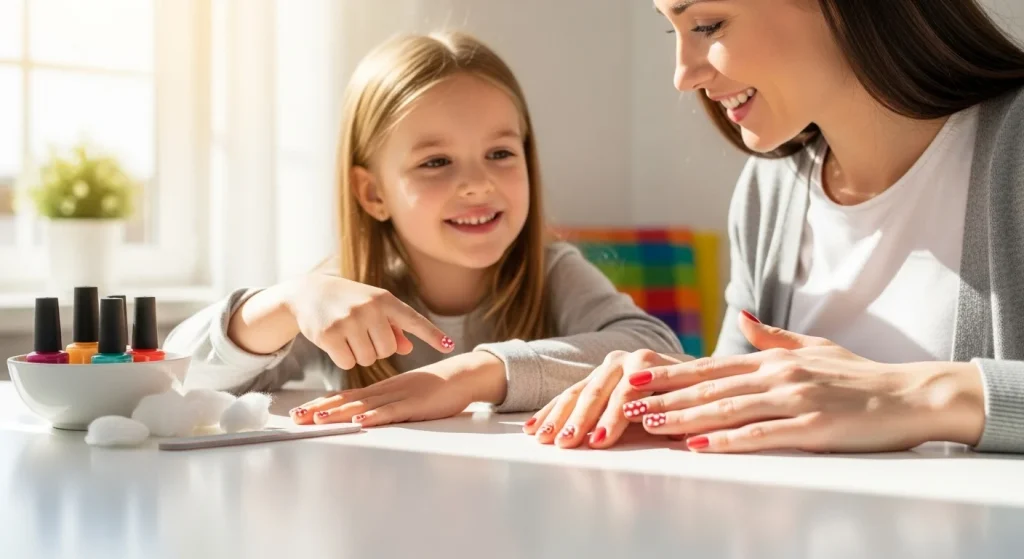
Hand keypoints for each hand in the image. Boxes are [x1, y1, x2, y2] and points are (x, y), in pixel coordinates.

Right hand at [285, 274, 453, 369]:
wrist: (308, 292)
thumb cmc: (348, 301)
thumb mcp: (373, 306)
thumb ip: (393, 327)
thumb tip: (408, 348)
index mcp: (385, 300)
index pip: (413, 320)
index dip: (432, 335)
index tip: (449, 346)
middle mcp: (369, 308)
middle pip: (388, 350)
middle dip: (377, 349)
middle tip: (363, 335)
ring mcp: (349, 321)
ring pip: (368, 359)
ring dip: (359, 355)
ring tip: (349, 336)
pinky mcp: (330, 334)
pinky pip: (348, 363)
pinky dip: (344, 359)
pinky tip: (336, 343)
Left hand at [290, 351, 505, 425]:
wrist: (461, 376)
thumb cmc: (434, 388)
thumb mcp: (403, 394)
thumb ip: (385, 402)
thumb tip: (363, 413)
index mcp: (381, 389)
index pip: (345, 396)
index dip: (321, 404)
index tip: (299, 412)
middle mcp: (384, 392)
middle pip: (347, 401)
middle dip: (320, 410)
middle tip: (295, 418)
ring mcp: (399, 397)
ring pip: (364, 406)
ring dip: (340, 414)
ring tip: (317, 420)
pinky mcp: (415, 405)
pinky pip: (392, 412)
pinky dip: (375, 417)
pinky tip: (361, 421)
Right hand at [523, 349, 692, 447]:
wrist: (682, 367)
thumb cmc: (689, 391)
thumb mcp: (692, 399)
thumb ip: (683, 414)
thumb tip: (678, 432)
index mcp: (648, 363)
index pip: (628, 393)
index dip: (614, 419)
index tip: (601, 442)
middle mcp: (622, 360)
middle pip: (597, 392)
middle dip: (580, 420)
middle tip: (566, 442)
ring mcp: (604, 368)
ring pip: (577, 392)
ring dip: (559, 418)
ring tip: (545, 438)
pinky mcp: (592, 377)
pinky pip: (567, 395)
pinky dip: (550, 412)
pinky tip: (533, 428)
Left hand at [623, 312, 985, 453]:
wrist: (912, 394)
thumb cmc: (860, 374)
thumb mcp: (813, 346)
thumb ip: (773, 336)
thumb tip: (743, 317)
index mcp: (773, 358)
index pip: (710, 367)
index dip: (671, 375)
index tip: (637, 381)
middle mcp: (778, 374)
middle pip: (709, 388)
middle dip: (665, 398)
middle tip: (627, 406)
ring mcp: (795, 399)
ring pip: (728, 409)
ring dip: (685, 418)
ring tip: (650, 425)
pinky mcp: (815, 427)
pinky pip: (763, 434)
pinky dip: (729, 441)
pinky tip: (701, 447)